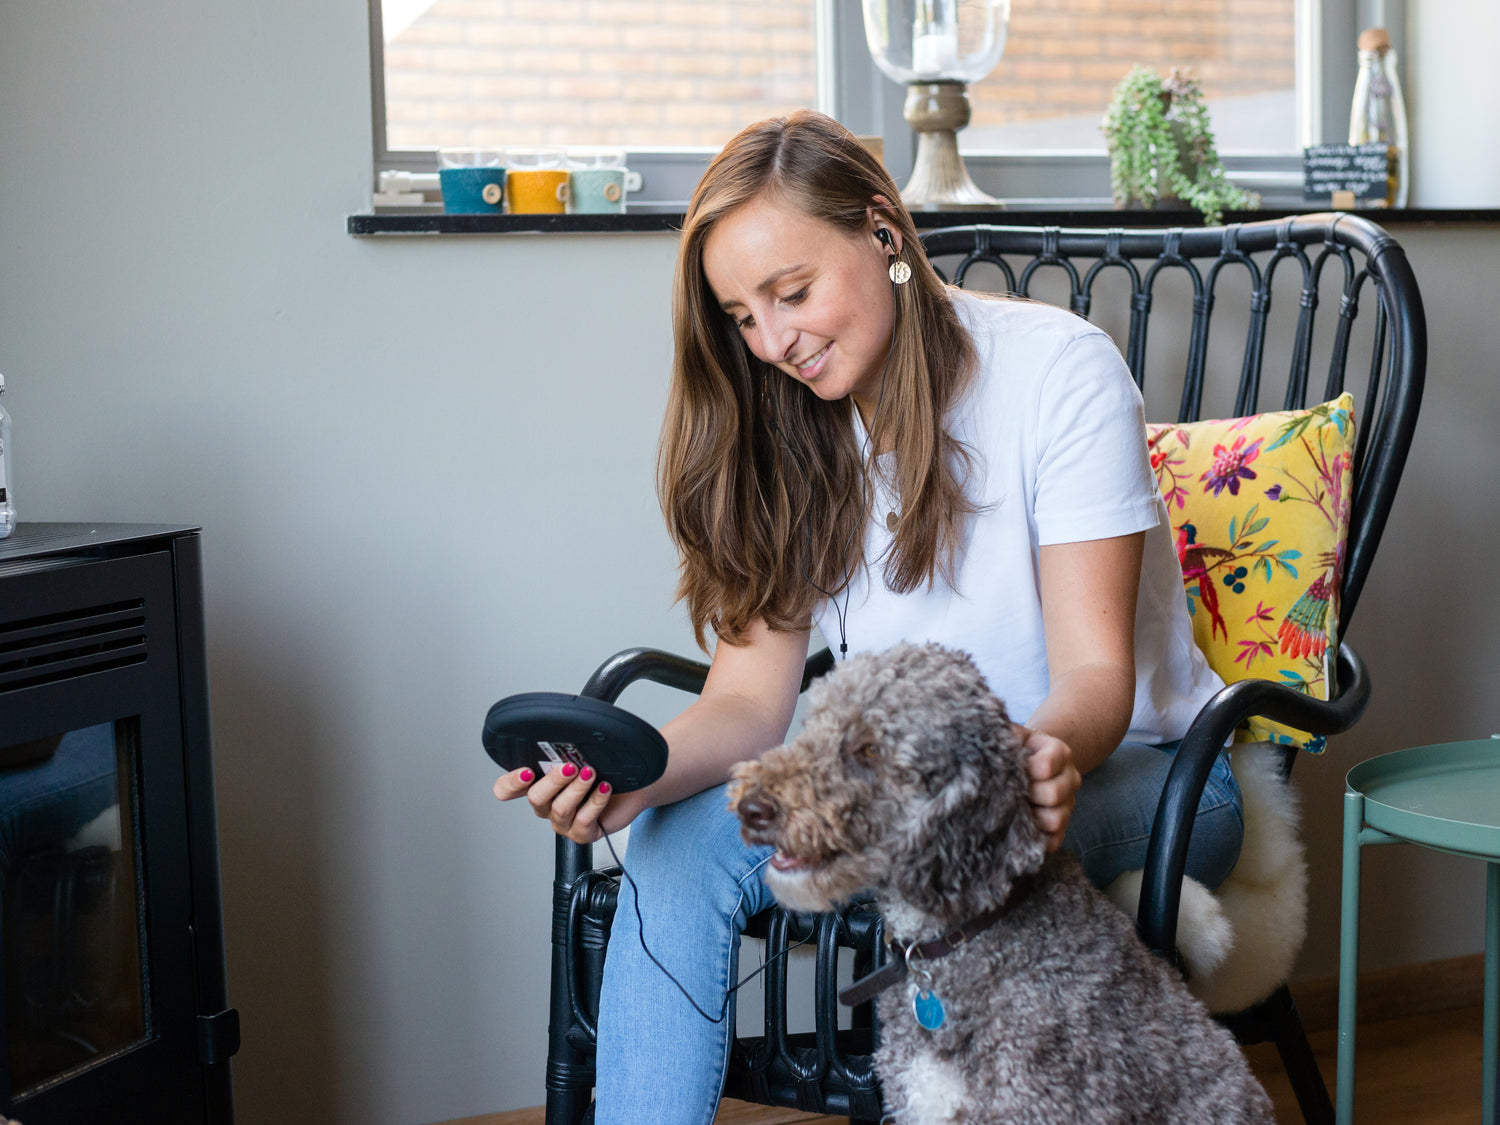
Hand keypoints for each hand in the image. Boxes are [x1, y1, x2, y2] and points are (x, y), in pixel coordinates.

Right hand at [493, 764, 642, 843]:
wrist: (633, 788)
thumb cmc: (604, 769)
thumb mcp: (580, 754)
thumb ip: (563, 750)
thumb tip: (562, 734)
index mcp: (538, 785)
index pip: (507, 789)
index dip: (511, 783)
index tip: (527, 772)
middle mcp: (547, 806)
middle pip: (535, 798)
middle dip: (553, 780)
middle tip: (570, 767)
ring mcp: (563, 822)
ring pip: (560, 809)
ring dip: (577, 789)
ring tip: (591, 773)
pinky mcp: (582, 834)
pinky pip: (583, 820)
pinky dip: (595, 801)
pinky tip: (605, 788)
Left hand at [1017, 726, 1079, 851]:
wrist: (1029, 761)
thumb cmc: (1016, 748)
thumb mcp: (1013, 734)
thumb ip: (1005, 734)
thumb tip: (985, 739)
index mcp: (1059, 752)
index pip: (1045, 765)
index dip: (1025, 770)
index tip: (1011, 767)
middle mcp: (1070, 778)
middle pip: (1053, 794)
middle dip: (1027, 794)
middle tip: (1011, 790)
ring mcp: (1068, 804)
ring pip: (1055, 819)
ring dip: (1030, 817)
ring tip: (1014, 808)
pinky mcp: (1062, 826)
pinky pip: (1053, 840)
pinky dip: (1035, 838)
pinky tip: (1020, 828)